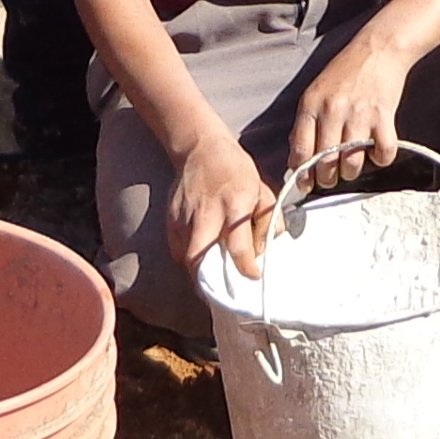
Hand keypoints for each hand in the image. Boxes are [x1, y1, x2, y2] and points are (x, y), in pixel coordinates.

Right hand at [167, 130, 276, 285]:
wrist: (201, 149)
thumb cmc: (236, 171)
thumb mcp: (262, 190)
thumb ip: (269, 221)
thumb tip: (266, 250)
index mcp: (235, 204)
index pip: (238, 246)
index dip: (247, 268)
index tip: (253, 277)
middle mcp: (206, 213)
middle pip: (200, 259)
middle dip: (211, 281)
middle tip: (225, 289)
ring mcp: (184, 217)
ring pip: (187, 258)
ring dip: (200, 272)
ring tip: (215, 276)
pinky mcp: (170, 219)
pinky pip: (178, 250)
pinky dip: (190, 259)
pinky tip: (203, 255)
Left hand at [291, 41, 411, 190]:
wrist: (377, 49)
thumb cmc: (344, 72)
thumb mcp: (314, 92)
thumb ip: (305, 123)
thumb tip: (296, 158)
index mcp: (311, 105)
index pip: (301, 152)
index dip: (302, 175)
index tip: (305, 184)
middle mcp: (333, 111)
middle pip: (326, 164)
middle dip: (327, 179)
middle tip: (331, 177)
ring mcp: (359, 115)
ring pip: (352, 164)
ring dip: (351, 172)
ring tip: (351, 165)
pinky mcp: (384, 116)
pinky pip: (382, 153)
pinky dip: (380, 159)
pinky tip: (376, 152)